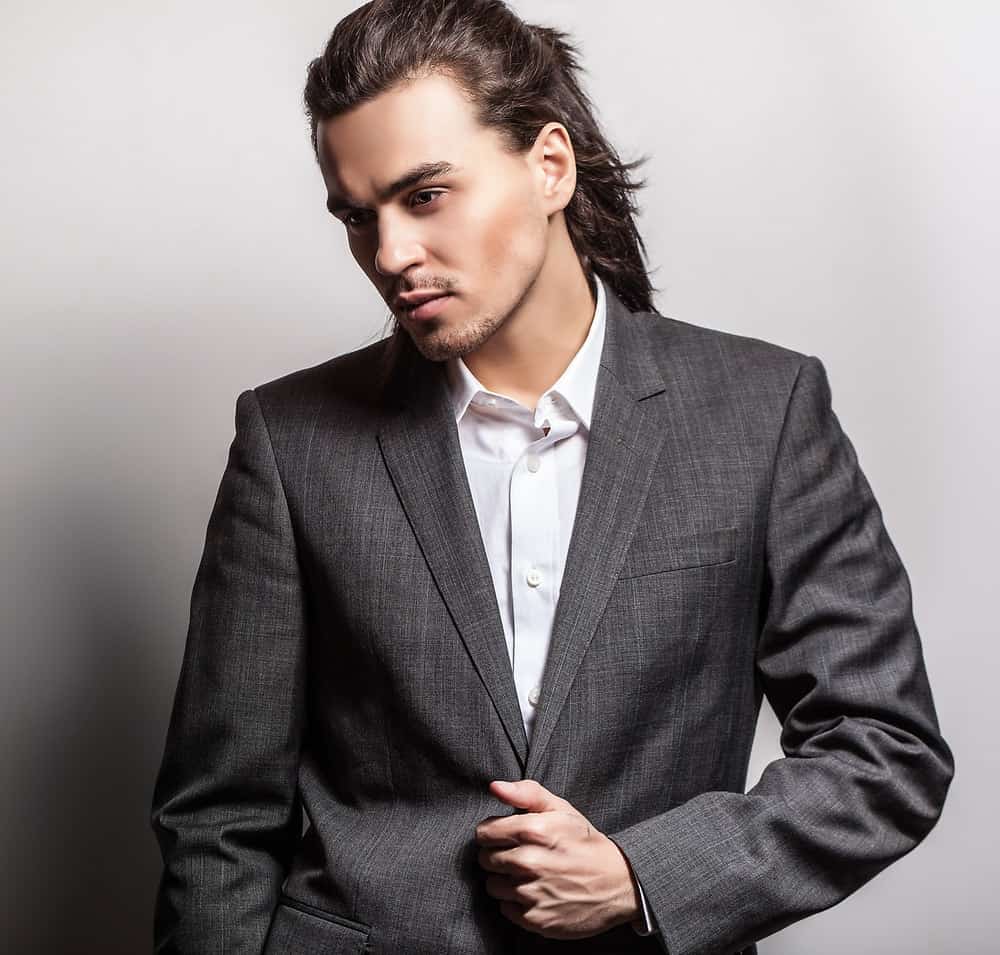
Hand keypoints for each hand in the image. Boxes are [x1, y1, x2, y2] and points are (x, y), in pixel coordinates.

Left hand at [474, 779, 641, 939]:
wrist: (618, 882)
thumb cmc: (584, 842)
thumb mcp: (561, 808)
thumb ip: (525, 793)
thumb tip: (494, 787)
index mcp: (533, 830)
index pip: (484, 832)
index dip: (492, 832)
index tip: (505, 836)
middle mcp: (529, 862)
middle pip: (486, 859)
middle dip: (498, 855)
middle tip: (520, 854)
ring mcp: (532, 893)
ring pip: (492, 885)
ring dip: (505, 880)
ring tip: (528, 875)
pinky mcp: (536, 919)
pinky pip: (505, 908)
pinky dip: (516, 902)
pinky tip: (535, 892)